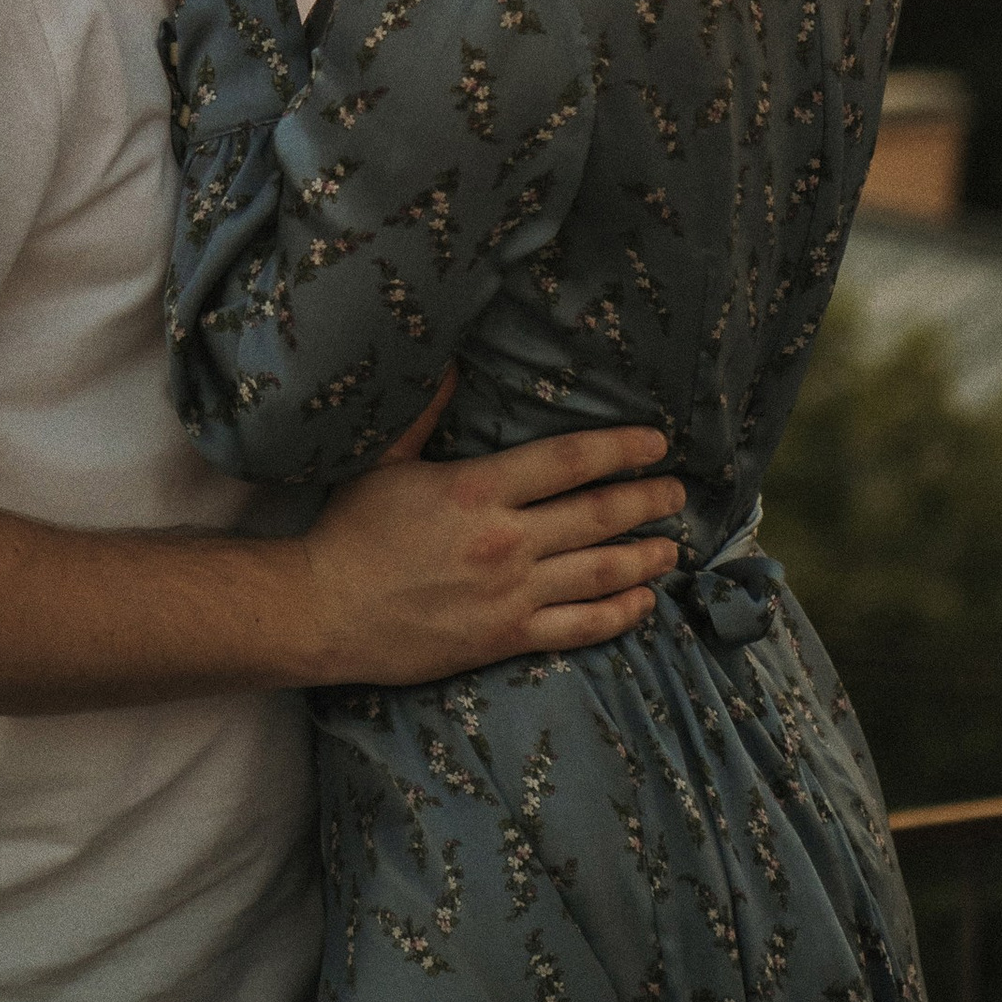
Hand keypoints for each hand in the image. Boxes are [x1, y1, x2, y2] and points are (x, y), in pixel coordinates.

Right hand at [297, 419, 684, 682]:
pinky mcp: (506, 639)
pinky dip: (618, 615)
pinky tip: (643, 604)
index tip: (656, 443)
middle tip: (678, 493)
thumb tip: (452, 362)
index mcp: (478, 489)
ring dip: (644, 558)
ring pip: (600, 572)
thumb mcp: (384, 462)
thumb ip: (427, 413)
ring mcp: (510, 594)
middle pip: (598, 515)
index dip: (620, 449)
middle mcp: (505, 540)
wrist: (324, 611)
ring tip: (673, 547)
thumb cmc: (351, 531)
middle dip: (646, 501)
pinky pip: (579, 628)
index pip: (569, 461)